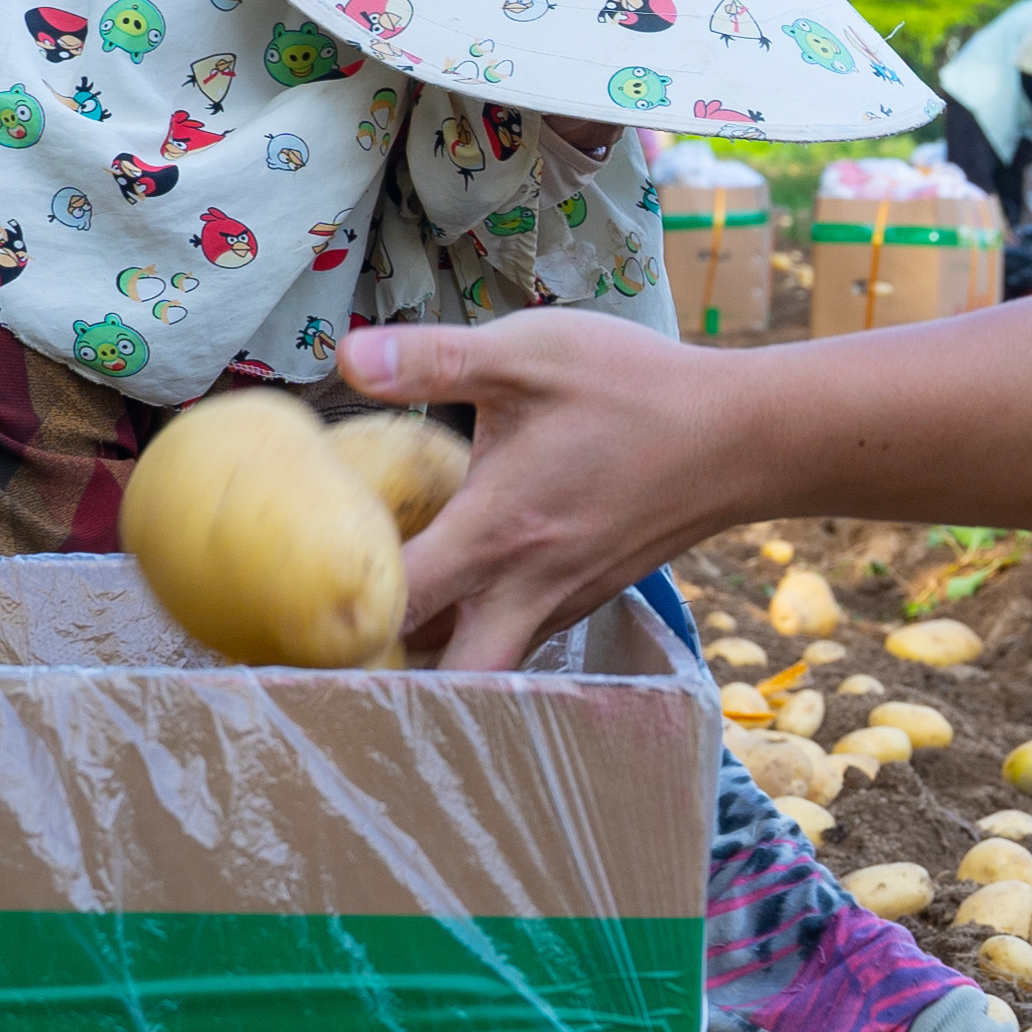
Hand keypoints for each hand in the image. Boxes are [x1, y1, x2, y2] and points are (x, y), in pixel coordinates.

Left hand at [341, 312, 748, 669]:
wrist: (742, 436)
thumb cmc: (634, 389)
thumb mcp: (529, 352)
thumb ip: (433, 359)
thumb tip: (345, 356)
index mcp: (498, 531)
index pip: (397, 602)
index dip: (337, 613)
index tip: (289, 604)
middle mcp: (526, 588)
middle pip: (444, 679)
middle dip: (386, 678)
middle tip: (330, 649)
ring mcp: (562, 602)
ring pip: (484, 667)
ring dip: (432, 663)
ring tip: (375, 633)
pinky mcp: (588, 597)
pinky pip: (520, 640)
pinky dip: (480, 636)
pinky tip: (457, 598)